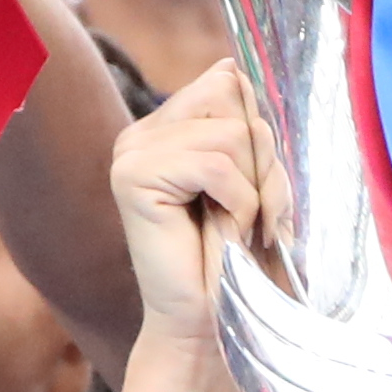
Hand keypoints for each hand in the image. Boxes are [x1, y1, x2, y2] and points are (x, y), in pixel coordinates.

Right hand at [109, 62, 276, 348]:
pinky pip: (216, 165)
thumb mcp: (252, 180)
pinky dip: (238, 203)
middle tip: (248, 213)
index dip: (258, 137)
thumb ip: (244, 127)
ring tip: (234, 227)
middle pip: (230, 98)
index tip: (255, 192)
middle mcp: (141, 134)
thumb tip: (230, 67)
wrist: (209, 323)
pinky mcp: (132, 178)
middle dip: (259, 160)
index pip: (227, 84)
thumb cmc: (235, 259)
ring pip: (230, 135)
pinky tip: (222, 232)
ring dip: (252, 189)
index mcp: (165, 128)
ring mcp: (132, 154)